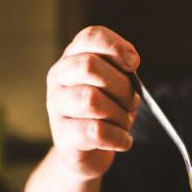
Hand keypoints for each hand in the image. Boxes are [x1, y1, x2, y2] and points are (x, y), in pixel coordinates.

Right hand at [46, 26, 140, 178]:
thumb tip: (131, 64)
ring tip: (124, 124)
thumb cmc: (105, 115)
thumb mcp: (115, 89)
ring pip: (92, 100)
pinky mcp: (63, 136)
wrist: (88, 153)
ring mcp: (57, 106)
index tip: (134, 64)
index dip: (115, 46)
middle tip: (131, 104)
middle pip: (90, 67)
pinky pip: (96, 132)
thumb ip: (122, 73)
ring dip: (120, 115)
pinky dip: (119, 138)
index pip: (90, 37)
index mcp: (74, 58)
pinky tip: (124, 140)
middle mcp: (59, 78)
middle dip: (121, 87)